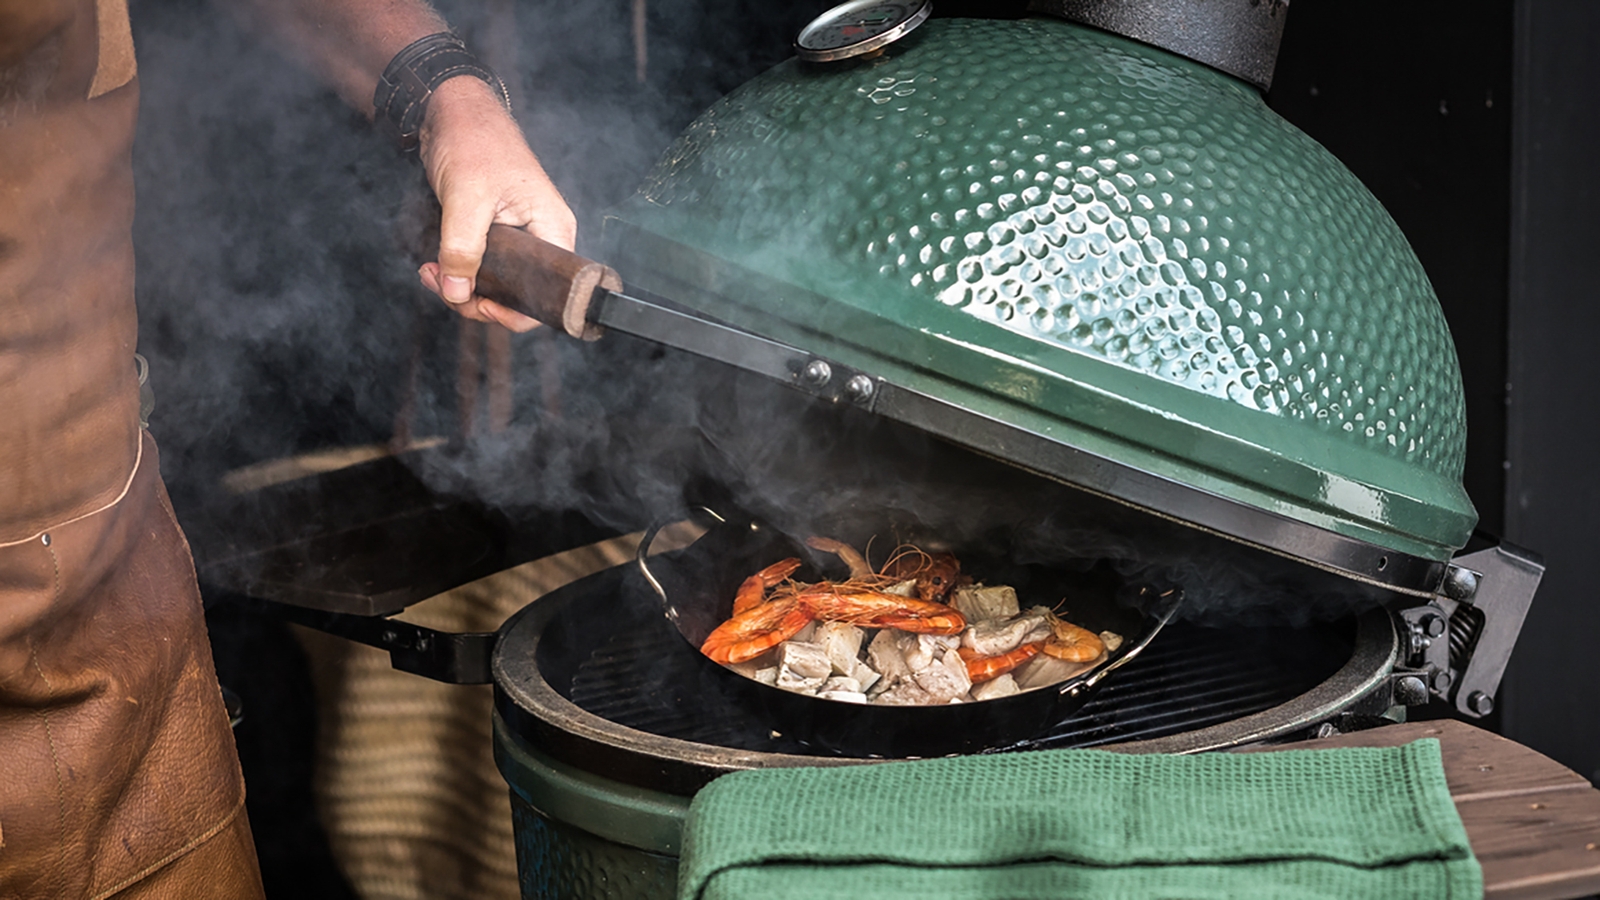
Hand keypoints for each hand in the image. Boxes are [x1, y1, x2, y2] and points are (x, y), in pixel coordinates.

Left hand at [415, 76, 575, 331]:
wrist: (452, 109)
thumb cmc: (473, 141)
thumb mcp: (466, 198)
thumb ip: (462, 249)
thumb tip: (457, 294)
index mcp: (552, 230)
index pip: (547, 294)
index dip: (513, 312)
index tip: (477, 305)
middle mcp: (540, 237)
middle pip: (518, 294)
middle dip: (476, 299)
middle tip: (442, 285)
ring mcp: (517, 236)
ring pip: (495, 283)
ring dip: (460, 286)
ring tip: (430, 272)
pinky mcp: (494, 232)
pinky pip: (480, 266)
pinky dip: (456, 271)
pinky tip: (434, 264)